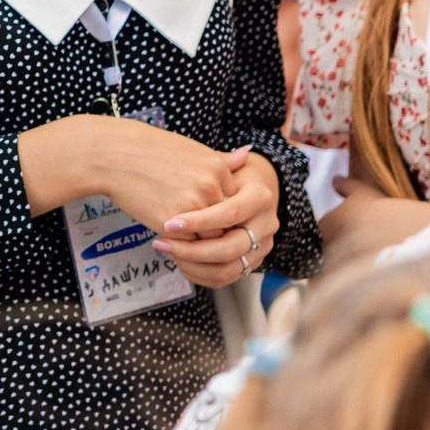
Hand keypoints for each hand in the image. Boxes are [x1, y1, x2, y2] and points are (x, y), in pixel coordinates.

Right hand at [78, 117, 248, 235]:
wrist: (114, 155)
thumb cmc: (149, 150)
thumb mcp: (190, 150)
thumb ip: (221, 161)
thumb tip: (247, 155)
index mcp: (217, 168)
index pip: (234, 204)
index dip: (220, 214)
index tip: (206, 215)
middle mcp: (210, 187)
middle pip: (226, 224)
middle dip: (214, 232)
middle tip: (197, 232)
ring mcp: (193, 206)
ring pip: (210, 239)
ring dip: (199, 242)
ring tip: (182, 237)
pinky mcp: (173, 223)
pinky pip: (188, 246)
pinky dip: (181, 246)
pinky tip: (166, 235)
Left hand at [157, 150, 280, 287]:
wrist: (246, 191)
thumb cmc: (226, 175)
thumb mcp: (221, 167)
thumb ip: (220, 164)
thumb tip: (239, 151)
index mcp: (260, 197)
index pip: (230, 214)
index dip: (199, 221)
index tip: (169, 223)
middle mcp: (267, 225)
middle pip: (229, 248)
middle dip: (191, 250)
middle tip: (161, 243)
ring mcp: (262, 248)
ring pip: (227, 269)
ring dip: (193, 265)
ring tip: (167, 251)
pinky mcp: (251, 263)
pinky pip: (225, 278)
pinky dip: (199, 274)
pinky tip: (178, 261)